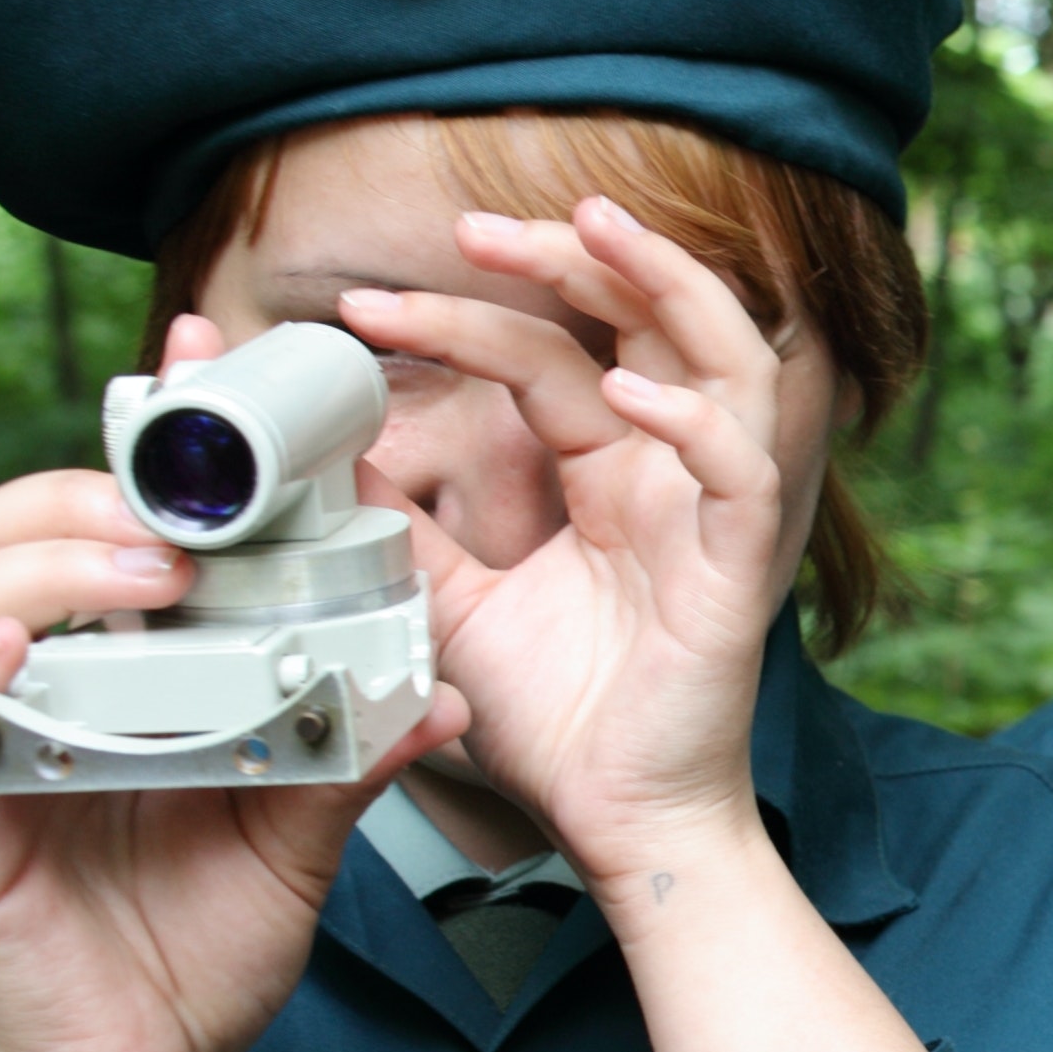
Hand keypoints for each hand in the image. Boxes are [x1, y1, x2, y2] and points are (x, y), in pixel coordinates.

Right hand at [0, 435, 468, 1051]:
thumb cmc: (207, 947)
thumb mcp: (302, 838)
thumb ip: (351, 757)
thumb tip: (435, 687)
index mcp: (114, 669)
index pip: (103, 520)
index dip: (143, 437)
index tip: (207, 366)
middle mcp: (31, 687)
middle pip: (1, 528)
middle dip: (90, 492)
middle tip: (187, 517)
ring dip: (44, 567)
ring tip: (138, 575)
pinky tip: (11, 659)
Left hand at [335, 199, 803, 886]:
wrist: (614, 824)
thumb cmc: (555, 724)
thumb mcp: (444, 601)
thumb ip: (398, 523)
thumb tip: (312, 453)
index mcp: (605, 478)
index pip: (546, 359)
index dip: (463, 316)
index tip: (363, 309)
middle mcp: (666, 479)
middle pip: (650, 325)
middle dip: (573, 256)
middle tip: (478, 227)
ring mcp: (709, 518)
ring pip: (726, 362)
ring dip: (665, 285)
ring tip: (594, 231)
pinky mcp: (737, 574)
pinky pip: (741, 473)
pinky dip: (692, 423)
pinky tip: (625, 397)